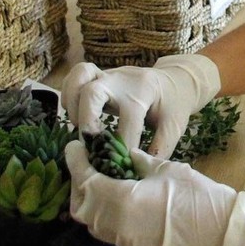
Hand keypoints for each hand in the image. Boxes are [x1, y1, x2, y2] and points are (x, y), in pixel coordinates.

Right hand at [61, 53, 220, 158]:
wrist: (174, 80)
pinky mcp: (98, 76)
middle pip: (93, 91)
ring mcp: (108, 75)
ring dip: (73, 103)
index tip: (122, 163)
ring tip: (80, 127)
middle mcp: (122, 80)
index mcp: (144, 92)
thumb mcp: (174, 125)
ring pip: (79, 76)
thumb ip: (160, 147)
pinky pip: (75, 77)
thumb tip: (140, 170)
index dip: (123, 144)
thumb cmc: (173, 104)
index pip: (128, 118)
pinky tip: (77, 116)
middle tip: (91, 142)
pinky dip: (69, 95)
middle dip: (87, 119)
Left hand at [65, 141, 244, 245]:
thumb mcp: (165, 168)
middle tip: (86, 164)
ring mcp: (124, 239)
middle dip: (78, 184)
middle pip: (80, 205)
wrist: (218, 228)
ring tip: (100, 180)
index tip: (73, 147)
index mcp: (123, 199)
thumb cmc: (196, 194)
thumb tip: (124, 153)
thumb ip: (138, 161)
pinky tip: (116, 200)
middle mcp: (116, 223)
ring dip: (89, 200)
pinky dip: (103, 214)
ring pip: (91, 222)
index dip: (75, 163)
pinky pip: (107, 230)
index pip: (85, 180)